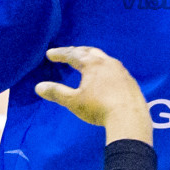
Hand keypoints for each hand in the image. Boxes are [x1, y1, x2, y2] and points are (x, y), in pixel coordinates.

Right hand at [35, 47, 152, 145]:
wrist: (129, 117)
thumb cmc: (98, 108)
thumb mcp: (73, 101)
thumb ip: (56, 93)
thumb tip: (39, 87)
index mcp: (93, 64)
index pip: (73, 55)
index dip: (60, 54)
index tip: (50, 54)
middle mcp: (108, 63)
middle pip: (90, 52)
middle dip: (77, 51)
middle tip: (67, 53)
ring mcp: (121, 71)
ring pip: (104, 59)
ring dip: (92, 58)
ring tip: (86, 61)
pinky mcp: (130, 81)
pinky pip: (114, 69)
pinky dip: (104, 68)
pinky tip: (105, 76)